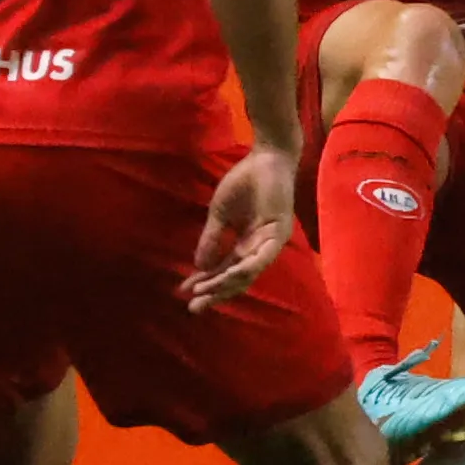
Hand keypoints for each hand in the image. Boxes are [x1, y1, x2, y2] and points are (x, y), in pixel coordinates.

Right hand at [181, 143, 298, 310]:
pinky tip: (231, 274)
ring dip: (226, 283)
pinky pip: (263, 256)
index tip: (185, 292)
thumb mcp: (220, 215)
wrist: (265, 158)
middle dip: (214, 292)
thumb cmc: (245, 182)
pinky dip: (248, 267)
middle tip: (194, 307)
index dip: (206, 282)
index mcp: (245, 245)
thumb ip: (211, 240)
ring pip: (248, 272)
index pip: (225, 271)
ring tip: (205, 292)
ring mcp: (271, 242)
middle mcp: (259, 249)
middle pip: (237, 279)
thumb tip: (197, 265)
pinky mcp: (279, 232)